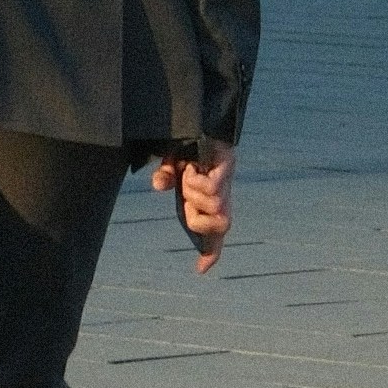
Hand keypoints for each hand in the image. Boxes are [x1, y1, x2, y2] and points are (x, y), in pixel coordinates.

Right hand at [148, 152, 233, 267]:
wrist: (202, 118)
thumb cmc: (188, 144)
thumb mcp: (171, 165)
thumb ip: (165, 177)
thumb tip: (159, 185)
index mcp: (211, 201)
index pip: (215, 232)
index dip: (210, 252)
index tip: (200, 269)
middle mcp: (223, 195)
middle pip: (218, 227)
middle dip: (196, 217)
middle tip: (186, 196)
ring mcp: (228, 181)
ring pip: (213, 205)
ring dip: (194, 193)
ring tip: (189, 175)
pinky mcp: (229, 165)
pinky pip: (213, 188)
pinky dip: (197, 182)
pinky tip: (192, 168)